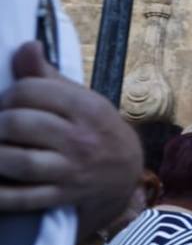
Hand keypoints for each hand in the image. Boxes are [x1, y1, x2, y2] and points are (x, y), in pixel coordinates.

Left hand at [0, 43, 141, 237]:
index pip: (31, 90)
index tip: (9, 103)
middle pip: (19, 124)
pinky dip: (0, 193)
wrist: (125, 174)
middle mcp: (80, 139)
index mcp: (85, 107)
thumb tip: (27, 46)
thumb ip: (47, 76)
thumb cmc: (94, 129)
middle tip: (2, 127)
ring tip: (0, 148)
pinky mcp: (61, 197)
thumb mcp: (81, 98)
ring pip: (18, 161)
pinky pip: (21, 198)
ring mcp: (71, 171)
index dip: (9, 94)